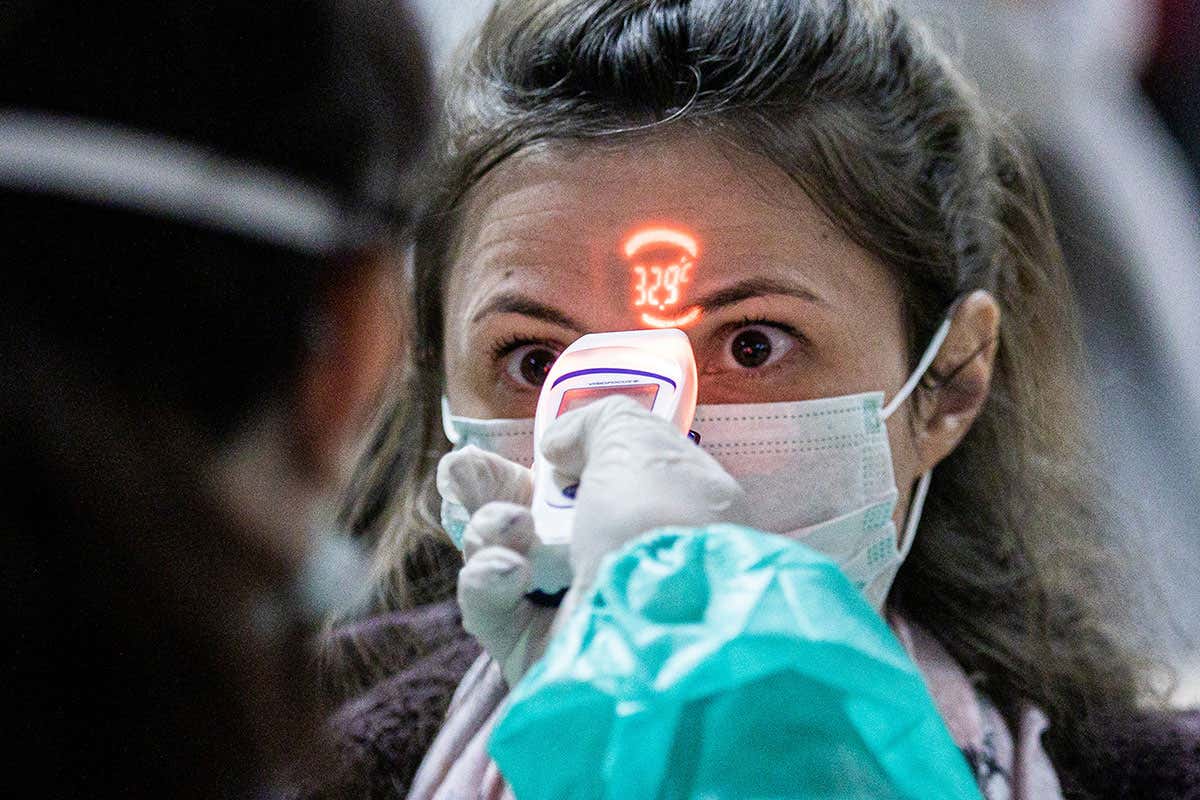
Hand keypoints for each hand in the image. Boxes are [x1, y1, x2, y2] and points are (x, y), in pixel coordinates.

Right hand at [442, 396, 748, 685]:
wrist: (659, 623)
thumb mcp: (637, 440)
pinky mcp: (535, 654)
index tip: (533, 444)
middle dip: (490, 491)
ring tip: (511, 526)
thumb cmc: (657, 521)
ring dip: (491, 529)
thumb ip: (594, 423)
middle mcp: (617, 566)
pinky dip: (487, 580)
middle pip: (532, 520)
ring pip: (501, 559)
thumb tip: (558, 444)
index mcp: (659, 518)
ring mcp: (575, 612)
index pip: (598, 487)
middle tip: (463, 471)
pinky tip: (507, 570)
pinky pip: (489, 607)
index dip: (557, 461)